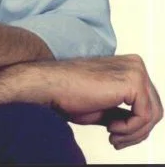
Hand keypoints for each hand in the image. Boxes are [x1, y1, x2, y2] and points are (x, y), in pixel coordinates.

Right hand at [31, 54, 162, 149]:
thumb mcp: (105, 107)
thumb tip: (138, 125)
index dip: (136, 125)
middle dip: (137, 132)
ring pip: (153, 115)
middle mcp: (136, 64)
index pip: (149, 102)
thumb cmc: (70, 93)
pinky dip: (129, 129)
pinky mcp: (133, 81)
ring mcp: (136, 71)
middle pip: (155, 109)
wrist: (51, 85)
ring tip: (113, 136)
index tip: (116, 135)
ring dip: (133, 133)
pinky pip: (145, 116)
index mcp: (129, 66)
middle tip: (116, 140)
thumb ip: (124, 111)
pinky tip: (110, 127)